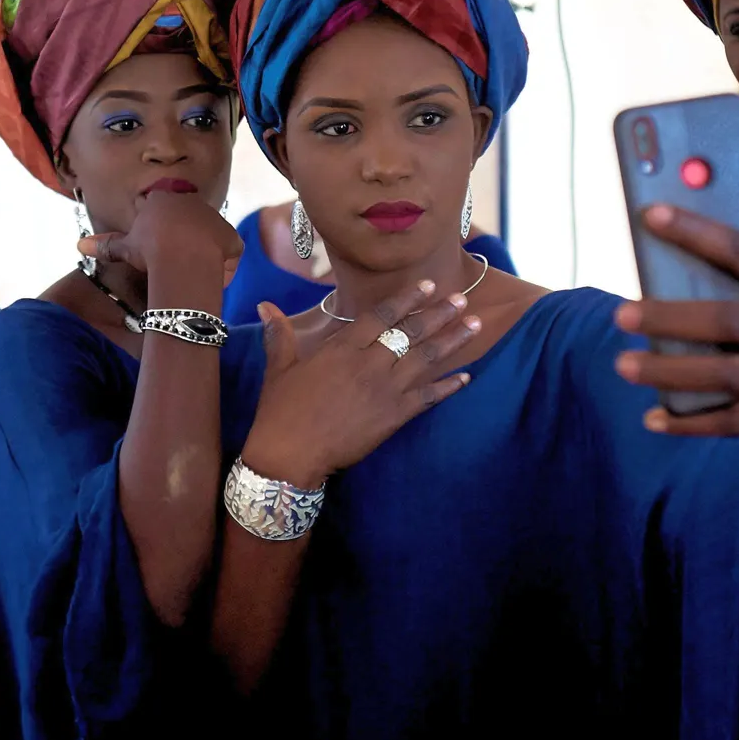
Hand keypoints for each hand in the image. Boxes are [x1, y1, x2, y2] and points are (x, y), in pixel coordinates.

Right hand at [82, 188, 240, 306]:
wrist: (180, 257)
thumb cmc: (149, 249)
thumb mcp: (126, 247)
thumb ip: (107, 245)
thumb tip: (80, 246)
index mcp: (164, 199)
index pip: (162, 212)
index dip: (159, 232)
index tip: (156, 248)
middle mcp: (192, 202)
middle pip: (187, 223)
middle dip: (182, 241)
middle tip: (173, 263)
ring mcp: (214, 218)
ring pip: (207, 239)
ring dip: (201, 255)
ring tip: (189, 273)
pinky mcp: (230, 237)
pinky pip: (227, 254)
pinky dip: (221, 267)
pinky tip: (208, 278)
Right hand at [236, 281, 477, 487]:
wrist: (290, 454)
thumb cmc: (280, 411)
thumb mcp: (279, 368)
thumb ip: (279, 334)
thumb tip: (264, 305)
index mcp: (342, 349)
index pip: (381, 315)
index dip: (407, 298)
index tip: (428, 285)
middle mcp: (368, 364)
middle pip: (411, 332)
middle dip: (439, 314)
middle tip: (462, 299)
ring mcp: (384, 391)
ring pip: (425, 359)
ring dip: (451, 341)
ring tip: (473, 325)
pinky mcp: (393, 417)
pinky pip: (428, 398)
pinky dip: (448, 387)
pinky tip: (466, 377)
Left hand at [613, 174, 738, 443]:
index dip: (699, 233)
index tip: (651, 216)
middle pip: (730, 322)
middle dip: (673, 318)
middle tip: (622, 314)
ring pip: (727, 376)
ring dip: (672, 372)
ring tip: (624, 364)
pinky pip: (736, 421)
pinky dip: (693, 422)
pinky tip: (653, 419)